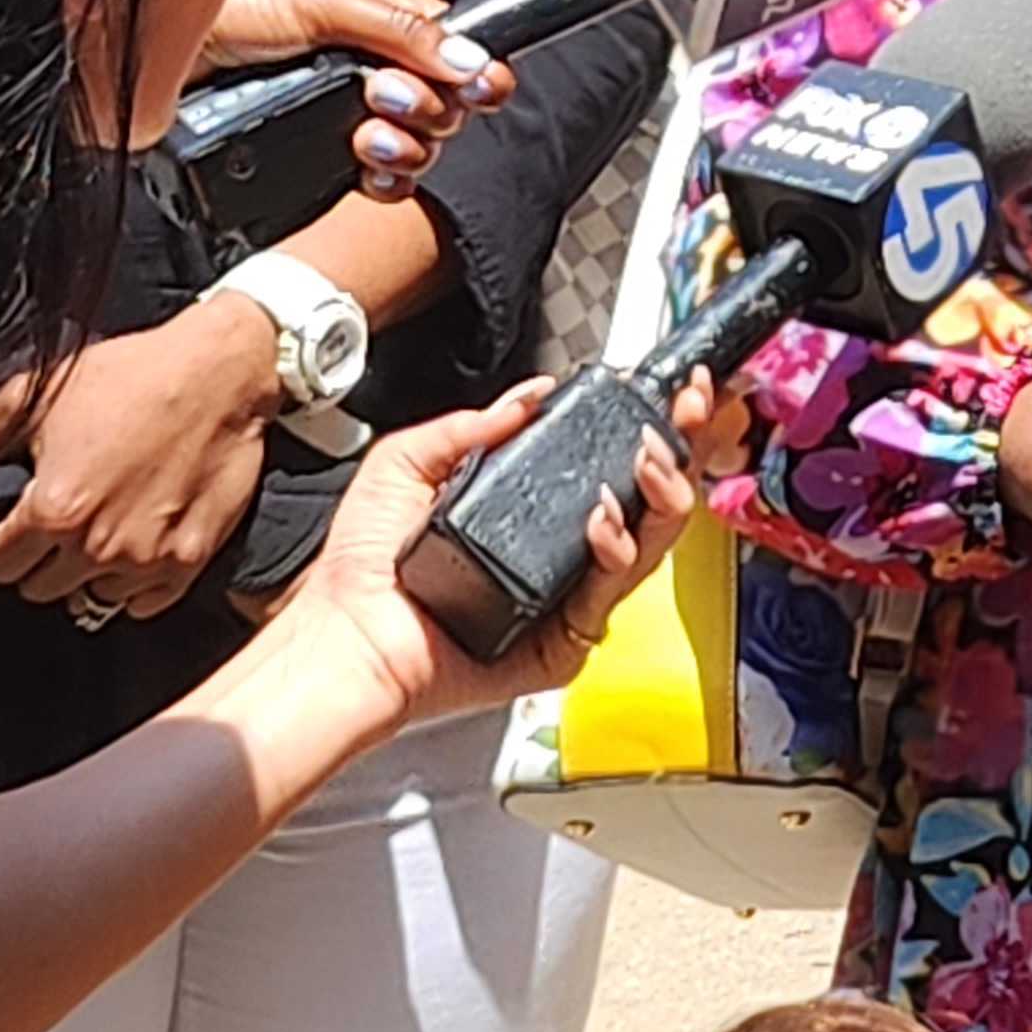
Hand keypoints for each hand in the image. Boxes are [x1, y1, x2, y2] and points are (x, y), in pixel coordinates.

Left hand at [0, 304, 285, 618]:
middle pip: (40, 588)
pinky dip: (138, 582)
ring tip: (105, 527)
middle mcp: (96, 546)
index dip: (4, 539)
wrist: (224, 369)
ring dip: (90, 571)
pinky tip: (141, 541)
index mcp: (53, 510)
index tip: (21, 519)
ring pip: (92, 597)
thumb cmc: (133, 373)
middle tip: (64, 520)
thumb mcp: (45, 390)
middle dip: (43, 559)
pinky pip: (145, 602)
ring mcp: (147, 559)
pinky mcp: (191, 560)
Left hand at [203, 0, 513, 197]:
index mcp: (374, 15)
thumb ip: (401, 29)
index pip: (449, 47)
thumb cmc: (225, 3)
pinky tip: (367, 170)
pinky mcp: (309, 152)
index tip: (482, 89)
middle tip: (385, 101)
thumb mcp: (322, 3)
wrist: (151, 51)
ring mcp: (336, 110)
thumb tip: (471, 58)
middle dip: (425, 110)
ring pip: (409, 144)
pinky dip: (380, 180)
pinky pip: (368, 179)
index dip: (469, 71)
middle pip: (437, 101)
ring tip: (367, 138)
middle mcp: (362, 63)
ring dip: (403, 147)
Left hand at [271, 371, 710, 736]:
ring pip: (650, 545)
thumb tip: (532, 393)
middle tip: (685, 414)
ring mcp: (568, 598)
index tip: (679, 390)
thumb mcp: (406, 463)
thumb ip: (470, 425)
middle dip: (681, 450)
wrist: (346, 633)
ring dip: (660, 493)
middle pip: (654, 502)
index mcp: (536, 512)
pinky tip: (600, 520)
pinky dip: (613, 550)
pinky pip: (607, 595)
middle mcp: (562, 553)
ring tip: (646, 460)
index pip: (618, 464)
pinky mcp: (563, 642)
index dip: (657, 426)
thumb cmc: (363, 567)